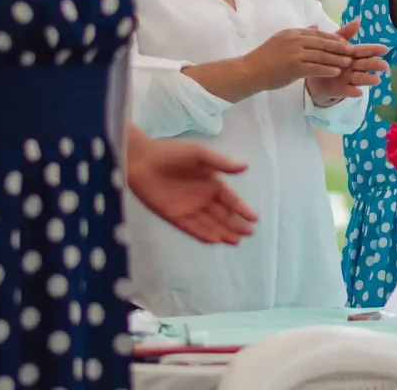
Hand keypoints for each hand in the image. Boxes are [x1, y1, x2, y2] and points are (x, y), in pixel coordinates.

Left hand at [127, 138, 257, 244]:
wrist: (142, 160)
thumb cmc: (172, 153)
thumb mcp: (199, 154)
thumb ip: (221, 163)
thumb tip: (245, 167)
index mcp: (211, 182)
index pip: (230, 199)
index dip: (242, 209)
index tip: (254, 219)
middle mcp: (202, 197)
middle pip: (223, 215)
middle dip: (236, 224)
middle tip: (248, 234)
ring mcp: (189, 208)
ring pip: (210, 224)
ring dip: (223, 232)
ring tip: (236, 241)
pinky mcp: (175, 217)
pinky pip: (193, 228)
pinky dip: (204, 234)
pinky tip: (216, 240)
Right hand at [243, 27, 355, 91]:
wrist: (250, 70)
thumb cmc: (265, 58)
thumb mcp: (282, 40)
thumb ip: (300, 34)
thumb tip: (316, 26)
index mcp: (293, 32)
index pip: (318, 33)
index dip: (333, 38)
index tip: (344, 42)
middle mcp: (295, 40)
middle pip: (323, 42)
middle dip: (339, 46)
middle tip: (352, 51)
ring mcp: (294, 53)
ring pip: (321, 55)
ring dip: (336, 58)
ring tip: (348, 62)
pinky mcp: (294, 67)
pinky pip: (315, 68)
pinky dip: (327, 69)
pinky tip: (336, 72)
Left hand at [305, 20, 388, 105]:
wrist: (313, 75)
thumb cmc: (327, 57)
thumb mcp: (334, 43)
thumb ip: (345, 34)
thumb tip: (357, 21)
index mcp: (352, 54)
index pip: (364, 51)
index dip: (374, 50)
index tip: (385, 48)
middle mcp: (352, 67)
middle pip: (365, 65)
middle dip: (374, 65)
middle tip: (384, 65)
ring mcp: (347, 79)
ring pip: (359, 78)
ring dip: (367, 79)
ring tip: (376, 80)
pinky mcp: (339, 89)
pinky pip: (346, 91)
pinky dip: (351, 91)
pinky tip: (358, 92)